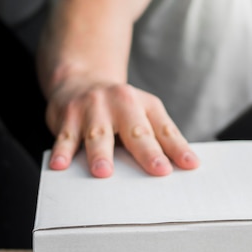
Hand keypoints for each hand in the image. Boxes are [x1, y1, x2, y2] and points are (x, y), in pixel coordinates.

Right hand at [45, 81, 199, 177]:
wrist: (80, 79)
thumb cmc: (119, 108)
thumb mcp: (143, 114)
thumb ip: (160, 138)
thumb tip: (185, 166)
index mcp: (146, 105)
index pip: (165, 130)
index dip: (178, 148)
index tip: (190, 165)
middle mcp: (122, 103)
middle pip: (136, 131)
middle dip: (147, 152)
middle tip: (159, 169)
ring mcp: (94, 108)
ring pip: (98, 134)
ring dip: (101, 153)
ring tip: (103, 172)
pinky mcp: (69, 115)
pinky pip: (65, 137)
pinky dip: (62, 152)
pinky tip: (60, 165)